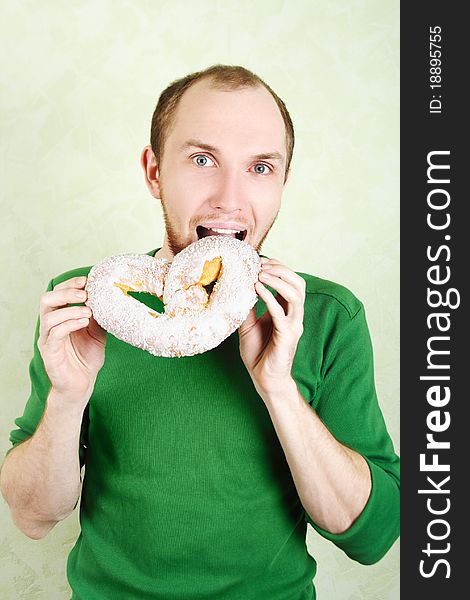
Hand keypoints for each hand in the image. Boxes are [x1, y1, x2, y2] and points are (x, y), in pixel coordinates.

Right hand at [37, 276, 105, 408]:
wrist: (82, 385)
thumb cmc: (87, 358)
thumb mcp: (97, 333)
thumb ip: (98, 317)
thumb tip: (108, 299)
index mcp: (60, 318)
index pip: (57, 294)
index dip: (70, 285)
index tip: (87, 280)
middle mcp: (50, 326)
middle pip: (47, 300)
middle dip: (66, 293)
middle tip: (85, 294)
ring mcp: (48, 339)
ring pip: (49, 316)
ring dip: (70, 310)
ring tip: (89, 312)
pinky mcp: (49, 353)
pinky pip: (54, 334)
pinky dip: (69, 325)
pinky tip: (84, 323)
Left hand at [238, 258, 305, 395]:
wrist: (264, 379)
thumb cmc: (258, 353)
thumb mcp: (248, 325)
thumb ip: (247, 307)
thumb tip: (237, 288)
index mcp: (287, 311)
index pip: (290, 282)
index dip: (279, 268)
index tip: (260, 261)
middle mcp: (294, 316)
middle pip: (298, 283)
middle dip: (281, 270)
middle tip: (261, 266)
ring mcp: (293, 325)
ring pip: (295, 294)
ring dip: (277, 280)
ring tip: (259, 274)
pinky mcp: (288, 336)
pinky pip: (281, 312)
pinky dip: (270, 297)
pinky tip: (257, 289)